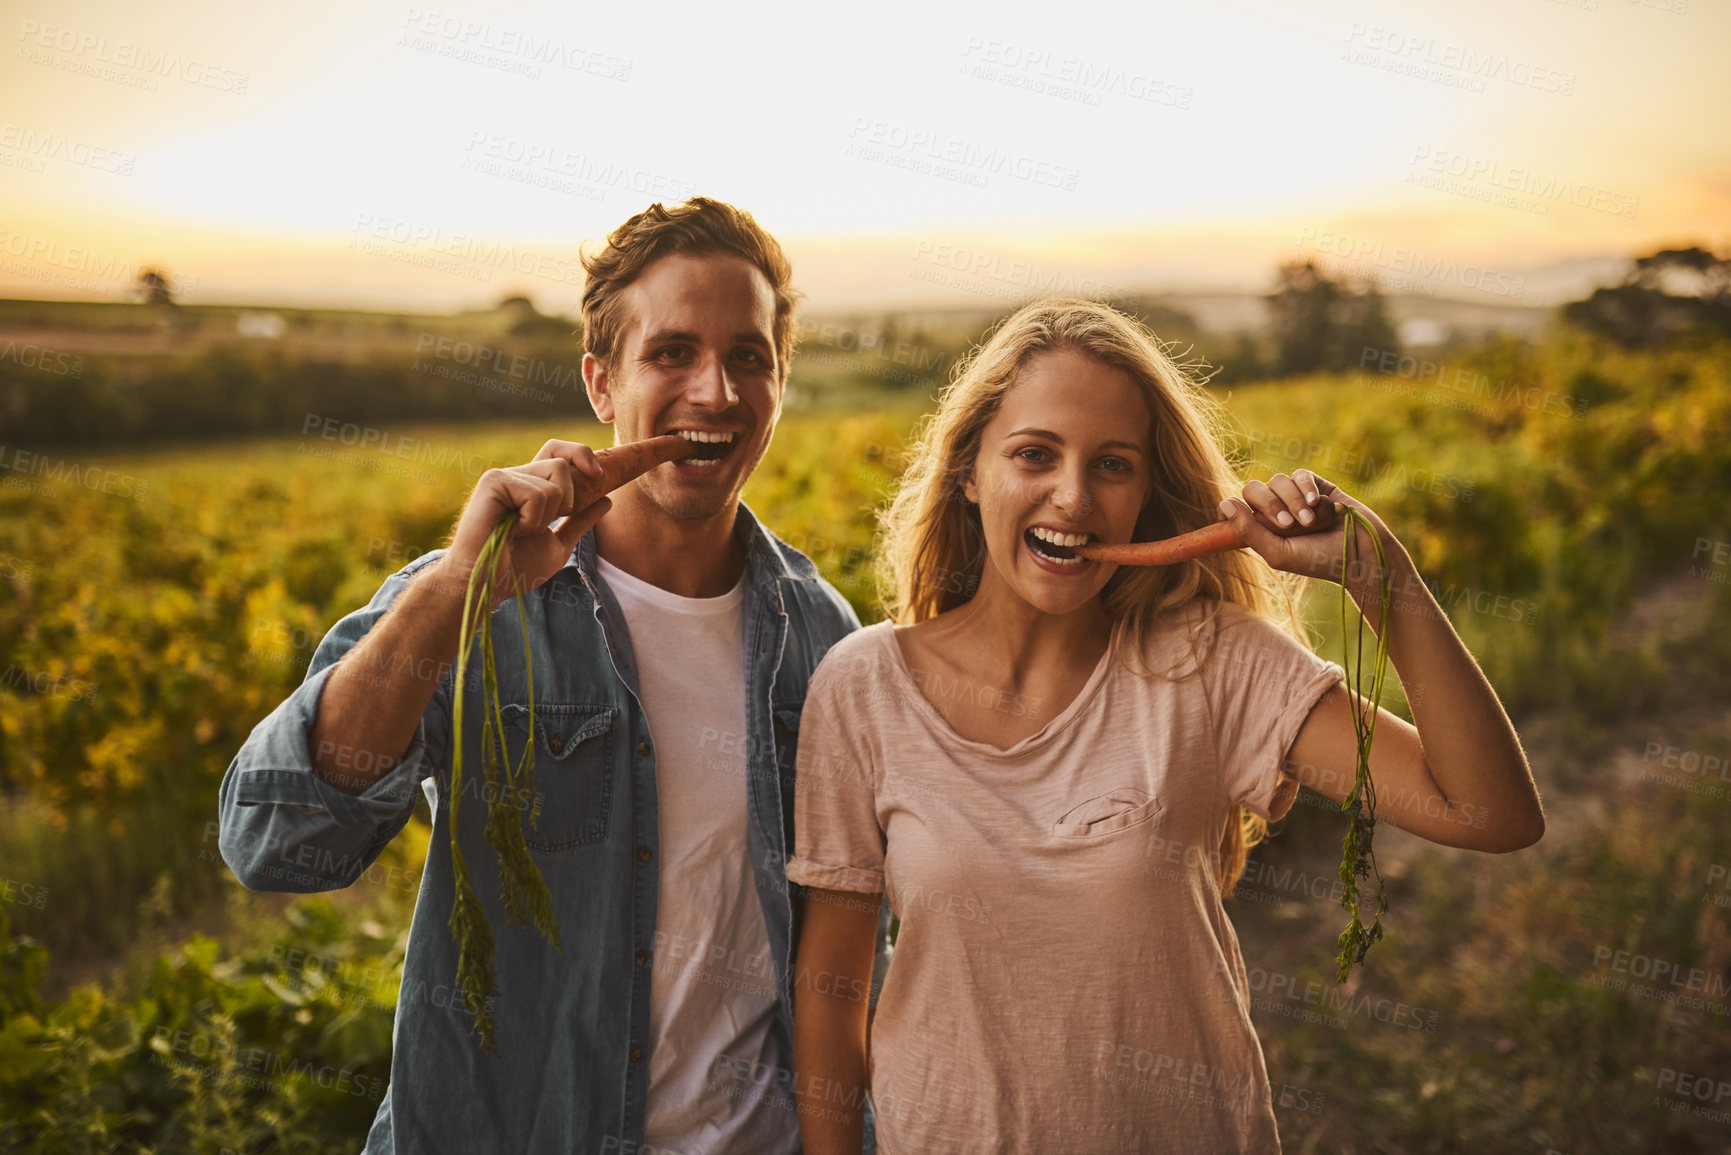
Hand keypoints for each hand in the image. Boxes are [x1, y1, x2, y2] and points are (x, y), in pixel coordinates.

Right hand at [438, 439, 612, 609]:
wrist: (489, 584)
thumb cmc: (516, 569)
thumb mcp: (558, 545)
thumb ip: (580, 522)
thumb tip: (607, 499)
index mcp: (530, 487)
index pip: (558, 452)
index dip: (580, 454)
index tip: (597, 476)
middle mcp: (516, 477)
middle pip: (562, 463)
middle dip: (567, 501)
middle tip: (543, 526)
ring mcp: (503, 477)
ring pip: (554, 481)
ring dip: (546, 518)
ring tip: (520, 532)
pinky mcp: (493, 482)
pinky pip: (536, 494)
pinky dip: (532, 521)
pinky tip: (511, 531)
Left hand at [1215, 470, 1404, 597]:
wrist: (1360, 552)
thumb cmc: (1318, 560)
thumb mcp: (1278, 553)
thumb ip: (1249, 531)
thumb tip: (1225, 503)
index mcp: (1259, 529)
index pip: (1233, 509)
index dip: (1230, 509)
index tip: (1231, 512)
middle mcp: (1273, 510)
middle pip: (1253, 489)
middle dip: (1270, 505)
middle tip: (1289, 525)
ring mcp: (1294, 496)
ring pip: (1277, 481)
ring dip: (1294, 502)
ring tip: (1311, 522)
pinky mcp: (1315, 485)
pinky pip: (1300, 475)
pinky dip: (1306, 488)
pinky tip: (1318, 504)